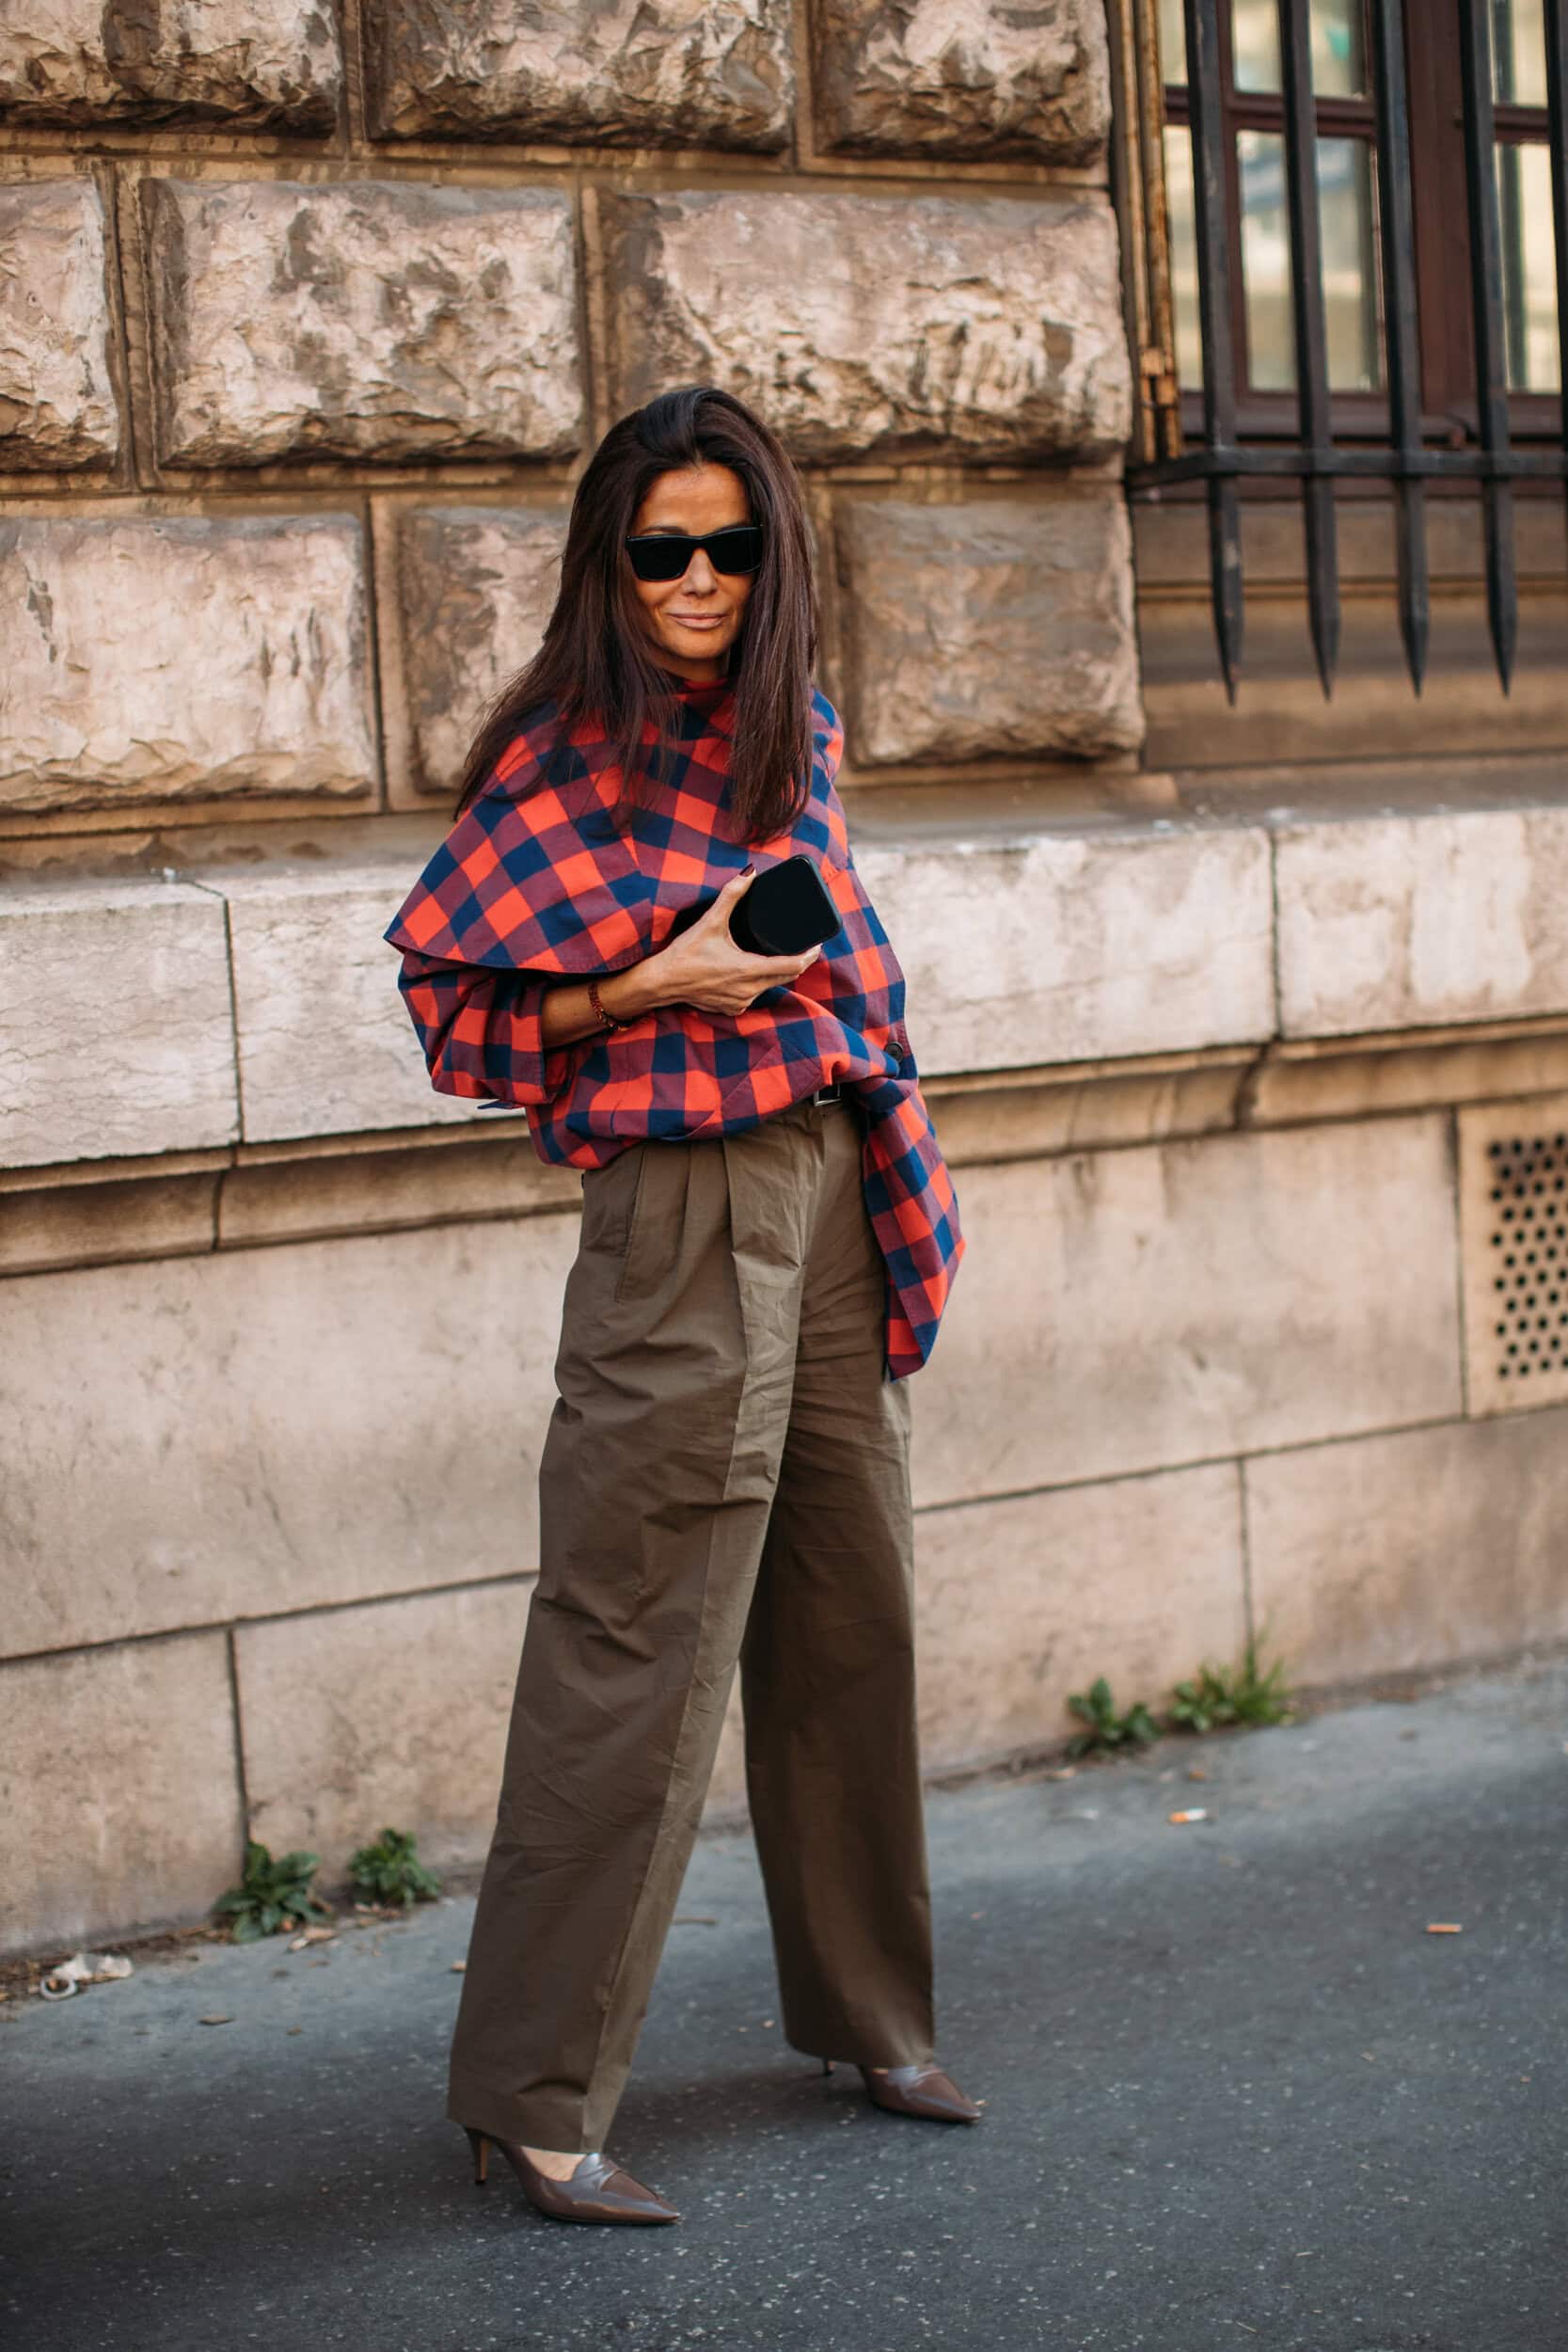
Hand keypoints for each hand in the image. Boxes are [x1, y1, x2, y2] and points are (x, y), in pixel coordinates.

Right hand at [645, 867, 821, 1017]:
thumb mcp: (709, 921)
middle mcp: (748, 990)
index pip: (793, 967)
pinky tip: (752, 971)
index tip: (818, 944)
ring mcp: (741, 1002)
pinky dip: (758, 983)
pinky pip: (754, 994)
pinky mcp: (732, 1008)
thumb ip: (732, 895)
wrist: (661, 982)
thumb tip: (750, 873)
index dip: (809, 955)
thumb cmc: (684, 954)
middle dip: (798, 962)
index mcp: (748, 970)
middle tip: (805, 946)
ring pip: (770, 986)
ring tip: (780, 954)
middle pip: (786, 977)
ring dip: (777, 972)